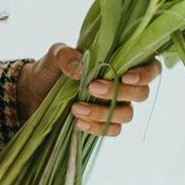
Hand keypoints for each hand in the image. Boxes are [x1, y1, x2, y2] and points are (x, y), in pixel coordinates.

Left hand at [18, 43, 160, 136]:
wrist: (34, 93)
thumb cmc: (51, 69)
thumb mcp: (54, 56)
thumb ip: (64, 55)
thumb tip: (80, 68)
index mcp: (118, 62)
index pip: (150, 67)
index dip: (145, 74)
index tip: (125, 76)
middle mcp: (122, 85)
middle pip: (141, 93)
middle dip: (118, 92)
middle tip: (92, 88)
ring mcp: (115, 105)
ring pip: (127, 114)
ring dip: (103, 113)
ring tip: (76, 108)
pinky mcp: (104, 122)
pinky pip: (112, 130)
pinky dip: (97, 128)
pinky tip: (78, 123)